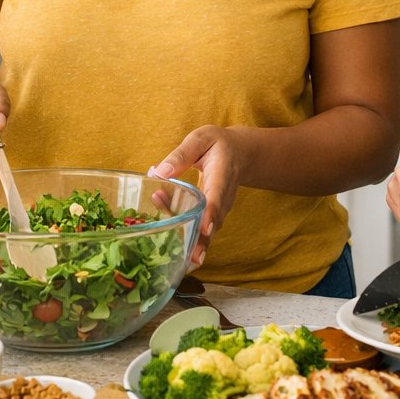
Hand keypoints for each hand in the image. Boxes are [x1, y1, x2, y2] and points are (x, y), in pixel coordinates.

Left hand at [149, 126, 245, 268]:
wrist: (240, 153)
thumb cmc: (217, 144)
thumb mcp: (200, 139)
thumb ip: (181, 154)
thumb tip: (159, 172)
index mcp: (221, 174)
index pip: (217, 196)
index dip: (211, 213)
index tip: (205, 229)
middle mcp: (224, 196)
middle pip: (215, 221)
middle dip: (204, 240)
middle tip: (192, 258)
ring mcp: (221, 208)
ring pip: (210, 230)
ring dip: (195, 243)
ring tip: (183, 259)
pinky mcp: (214, 215)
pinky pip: (204, 230)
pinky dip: (193, 241)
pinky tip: (179, 255)